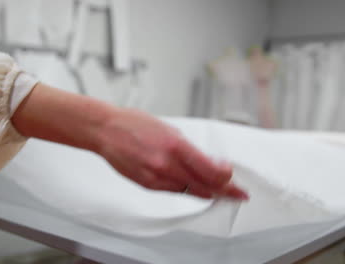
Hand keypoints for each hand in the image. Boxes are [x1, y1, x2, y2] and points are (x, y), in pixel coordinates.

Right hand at [96, 109, 248, 199]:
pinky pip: (174, 191)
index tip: (234, 179)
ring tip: (220, 191)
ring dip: (207, 192)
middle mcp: (167, 165)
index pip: (212, 171)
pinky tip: (193, 187)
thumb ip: (190, 149)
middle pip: (205, 187)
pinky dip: (187, 190)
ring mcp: (156, 178)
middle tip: (237, 193)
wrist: (106, 131)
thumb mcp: (169, 130)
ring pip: (191, 192)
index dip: (228, 179)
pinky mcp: (147, 185)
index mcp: (176, 146)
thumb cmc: (134, 124)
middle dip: (225, 192)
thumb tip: (209, 162)